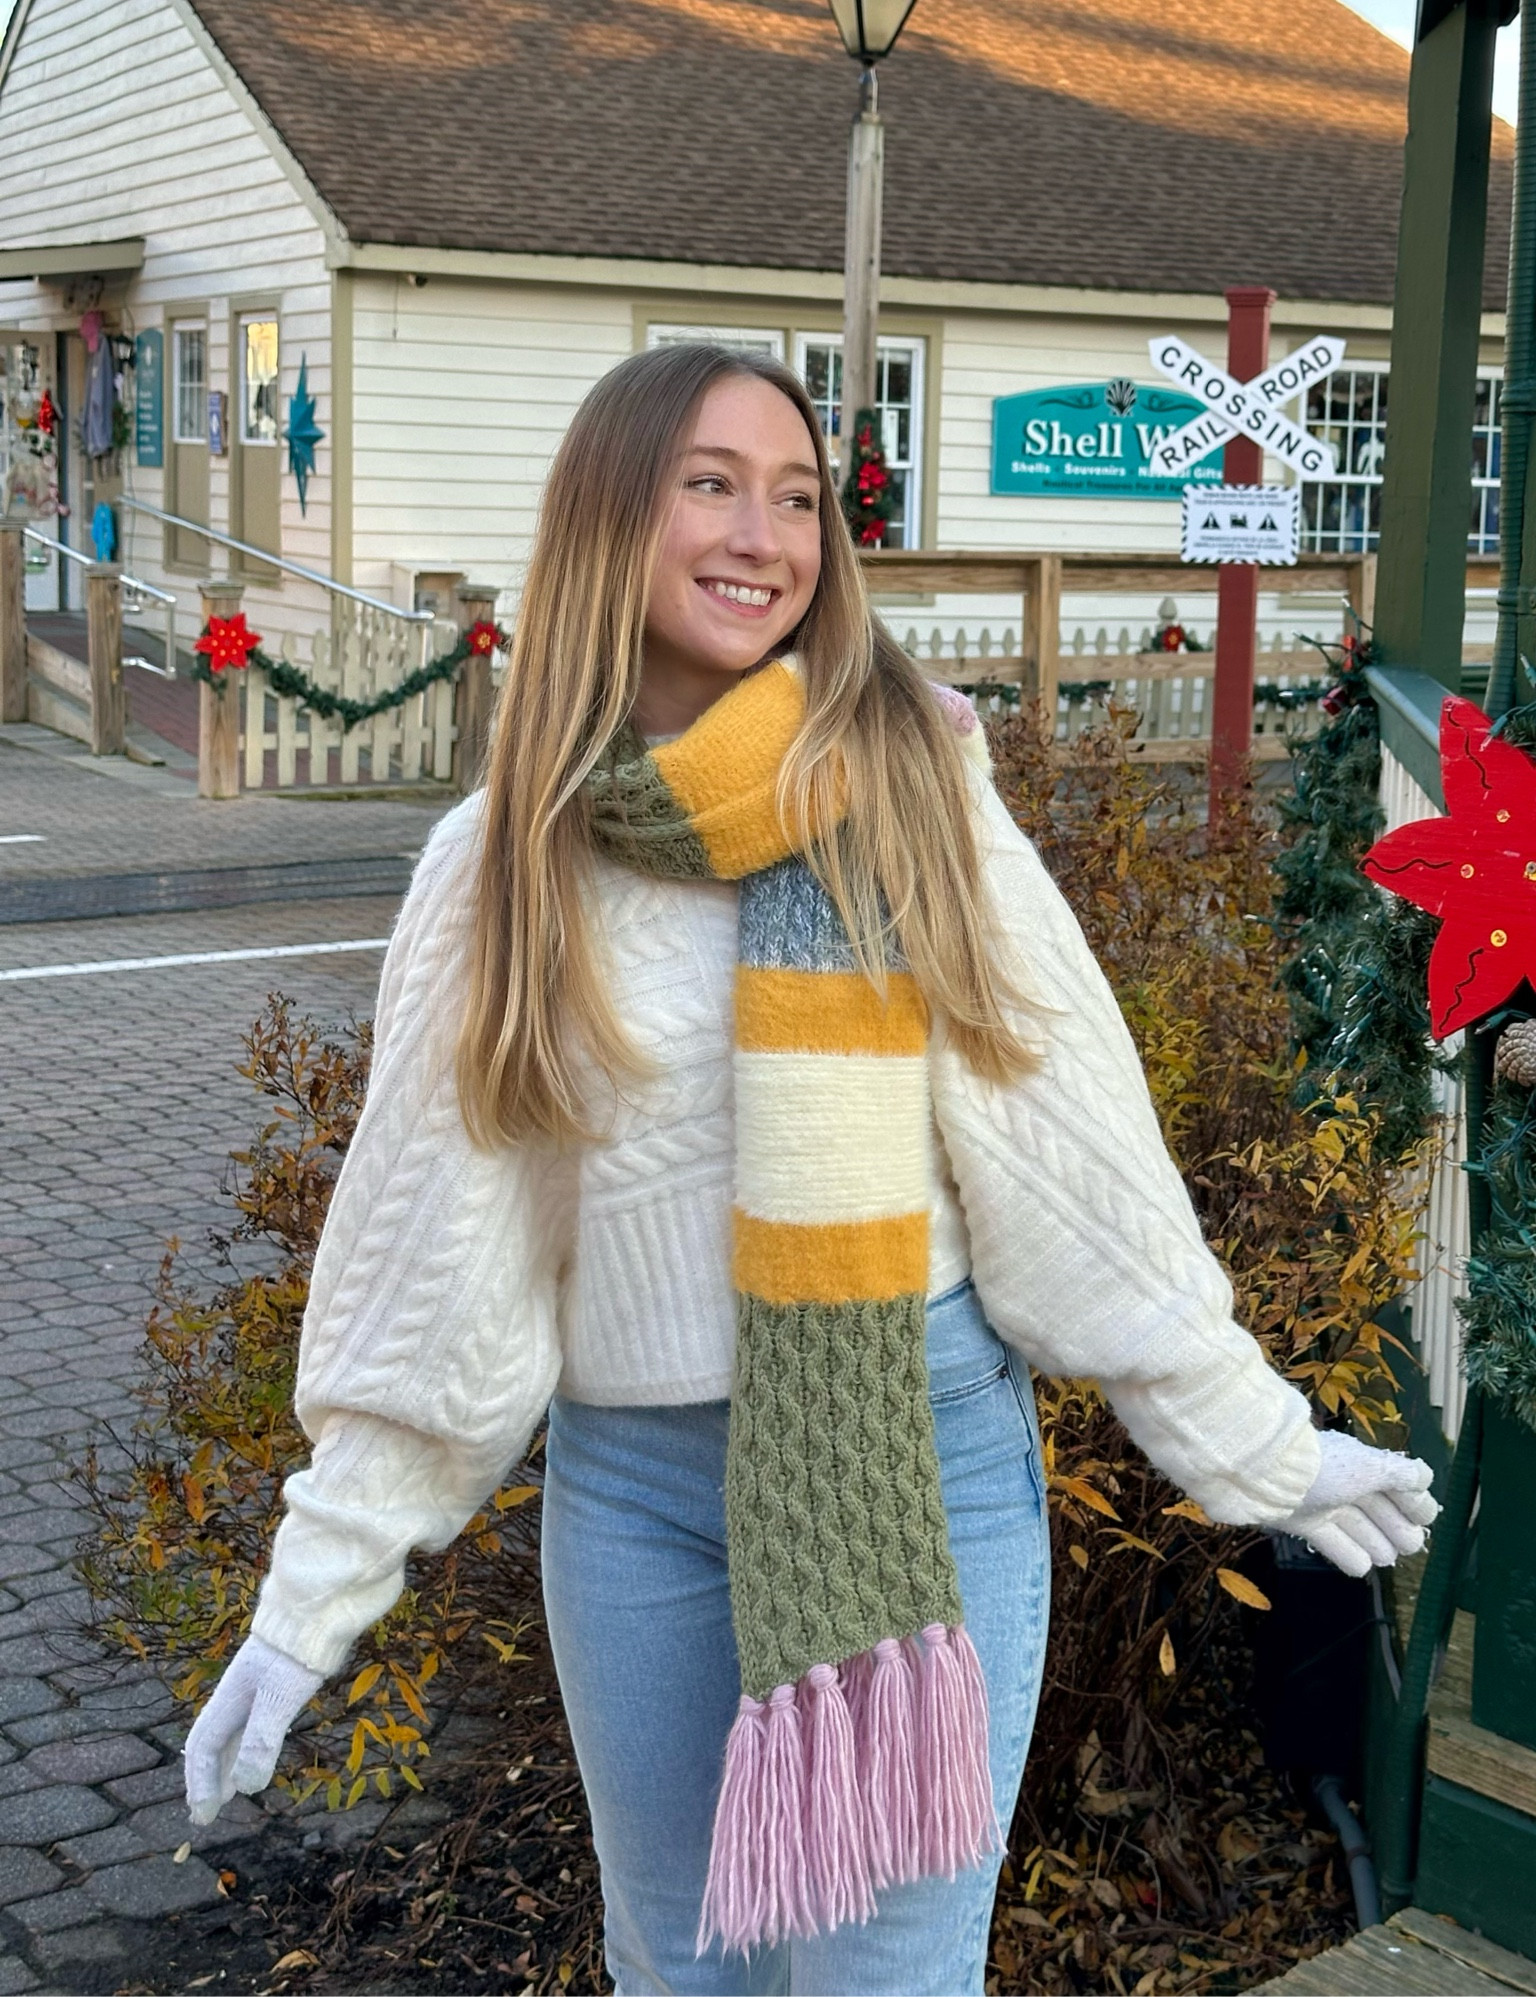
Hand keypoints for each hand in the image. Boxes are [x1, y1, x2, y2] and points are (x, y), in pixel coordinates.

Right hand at [183, 1635, 324, 1824]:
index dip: (202, 1783)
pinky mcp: (277, 1683)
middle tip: (205, 1811)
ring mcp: (255, 1688)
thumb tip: (245, 1788)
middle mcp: (236, 1696)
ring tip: (228, 1791)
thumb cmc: (295, 1654)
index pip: (205, 1748)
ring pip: (231, 1734)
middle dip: (207, 1779)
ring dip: (227, 1765)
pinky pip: (250, 1723)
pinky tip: (258, 1751)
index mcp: (229, 1700)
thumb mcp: (278, 1698)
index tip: (203, 1816)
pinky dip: (246, 1746)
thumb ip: (260, 1740)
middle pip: (213, 1742)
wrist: (318, 1611)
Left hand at [1275, 1430, 1439, 1578]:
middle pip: (1377, 1510)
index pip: (1395, 1485)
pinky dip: (1347, 1554)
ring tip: (1388, 1558)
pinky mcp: (1303, 1523)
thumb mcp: (1368, 1467)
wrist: (1266, 1475)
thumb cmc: (1324, 1469)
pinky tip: (1361, 1566)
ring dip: (1375, 1542)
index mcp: (1360, 1465)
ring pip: (1357, 1528)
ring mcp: (1323, 1504)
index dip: (1412, 1501)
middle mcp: (1343, 1483)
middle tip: (1412, 1545)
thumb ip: (1400, 1474)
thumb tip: (1426, 1477)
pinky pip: (1332, 1542)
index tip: (1427, 1519)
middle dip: (1397, 1526)